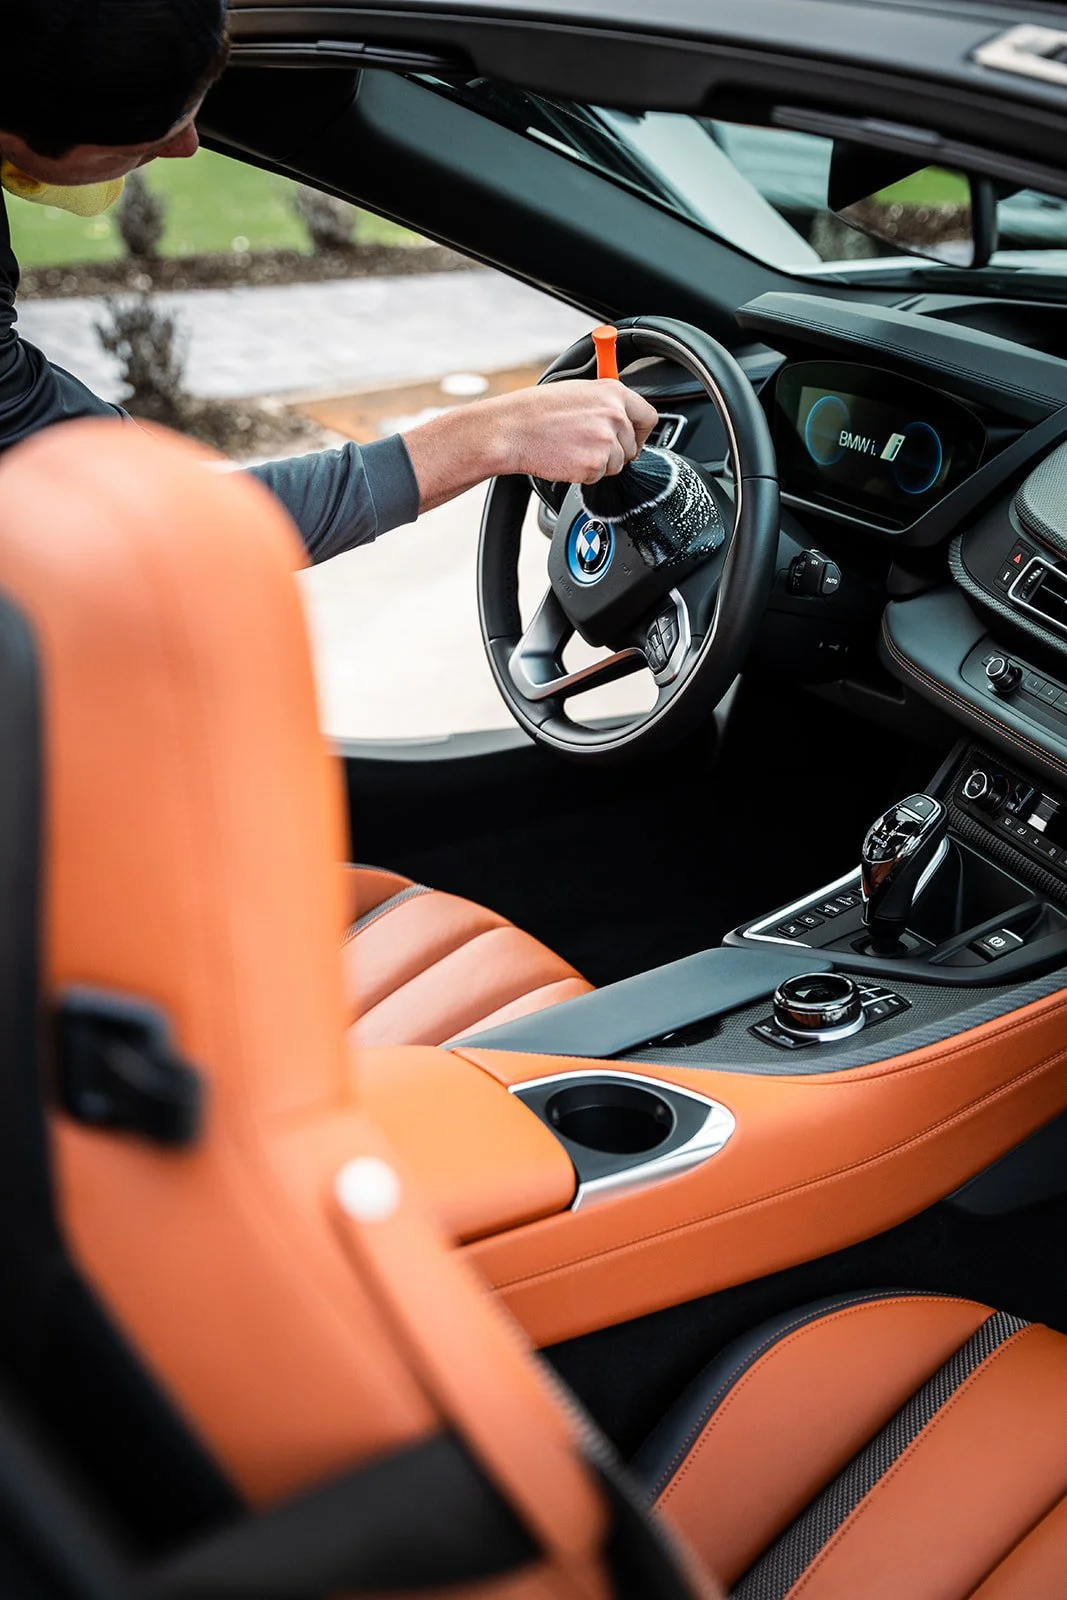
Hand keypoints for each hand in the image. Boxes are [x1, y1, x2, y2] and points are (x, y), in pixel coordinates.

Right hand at [483, 379, 658, 482]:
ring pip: (617, 464)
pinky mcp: (594, 465)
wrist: (513, 430)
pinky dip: (584, 473)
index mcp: (613, 392)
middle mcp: (614, 415)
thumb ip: (606, 402)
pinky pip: (599, 476)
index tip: (632, 438)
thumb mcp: (578, 391)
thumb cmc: (538, 410)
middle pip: (633, 445)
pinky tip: (566, 457)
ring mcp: (606, 442)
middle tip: (589, 446)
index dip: (641, 432)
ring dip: (599, 462)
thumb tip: (623, 415)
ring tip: (572, 448)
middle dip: (616, 451)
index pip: (648, 417)